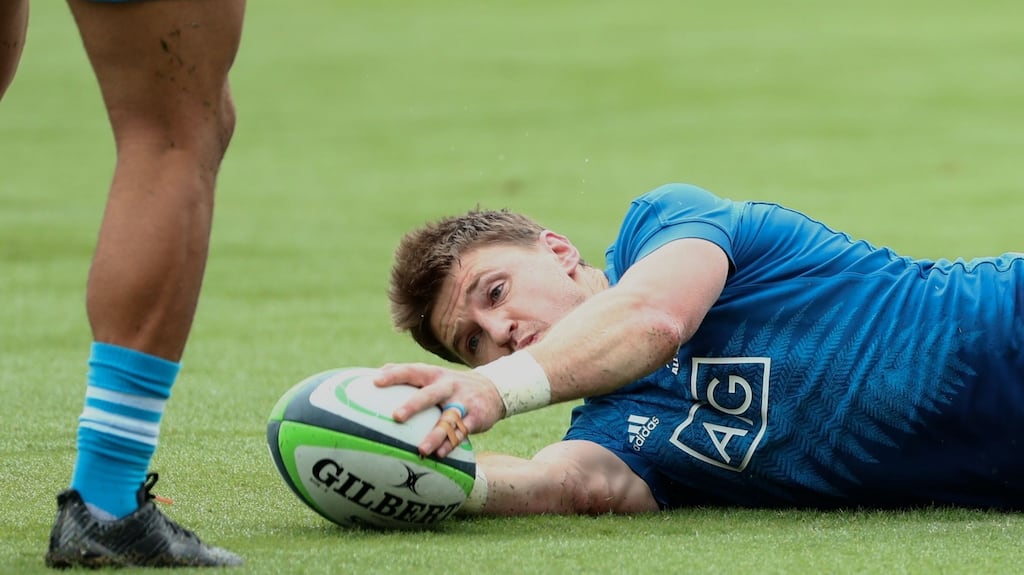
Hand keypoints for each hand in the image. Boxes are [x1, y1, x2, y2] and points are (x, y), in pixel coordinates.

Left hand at [374, 362, 505, 457]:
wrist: (494, 388)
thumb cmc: (452, 385)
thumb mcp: (435, 374)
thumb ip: (409, 373)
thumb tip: (377, 372)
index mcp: (435, 375)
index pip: (412, 371)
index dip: (395, 375)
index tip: (375, 381)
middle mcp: (449, 386)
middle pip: (430, 394)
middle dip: (414, 405)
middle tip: (396, 416)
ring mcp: (464, 402)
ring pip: (448, 419)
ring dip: (435, 435)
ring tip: (421, 450)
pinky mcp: (476, 417)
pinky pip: (462, 432)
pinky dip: (451, 444)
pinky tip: (440, 455)